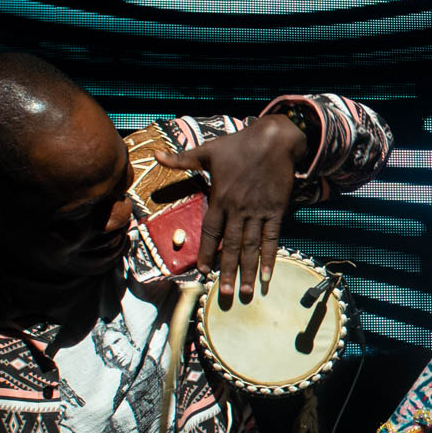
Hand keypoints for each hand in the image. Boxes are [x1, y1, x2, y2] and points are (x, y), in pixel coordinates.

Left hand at [155, 113, 306, 304]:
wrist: (274, 139)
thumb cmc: (239, 144)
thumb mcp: (208, 150)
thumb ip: (182, 159)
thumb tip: (156, 155)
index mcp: (220, 198)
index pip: (211, 231)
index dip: (207, 252)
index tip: (204, 271)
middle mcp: (239, 209)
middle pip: (231, 245)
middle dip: (227, 270)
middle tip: (223, 293)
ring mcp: (258, 211)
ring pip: (251, 246)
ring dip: (248, 270)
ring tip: (246, 292)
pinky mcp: (276, 210)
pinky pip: (272, 238)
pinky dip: (270, 257)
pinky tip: (268, 275)